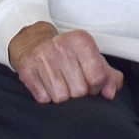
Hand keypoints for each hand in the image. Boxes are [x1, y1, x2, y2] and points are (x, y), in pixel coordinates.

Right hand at [7, 21, 123, 103]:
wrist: (34, 43)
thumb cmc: (67, 53)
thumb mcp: (91, 58)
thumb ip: (108, 76)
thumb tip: (110, 93)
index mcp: (81, 40)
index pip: (98, 77)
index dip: (96, 86)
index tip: (89, 80)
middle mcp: (61, 45)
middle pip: (79, 91)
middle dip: (78, 92)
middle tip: (72, 81)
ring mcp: (43, 57)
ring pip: (61, 97)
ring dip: (62, 95)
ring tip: (59, 82)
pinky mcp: (27, 69)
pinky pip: (44, 98)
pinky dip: (47, 96)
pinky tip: (47, 83)